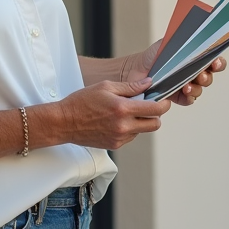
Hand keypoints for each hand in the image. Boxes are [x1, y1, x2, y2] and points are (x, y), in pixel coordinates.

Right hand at [55, 78, 171, 149]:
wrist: (64, 122)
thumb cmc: (82, 102)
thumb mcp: (106, 86)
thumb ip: (130, 86)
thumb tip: (148, 83)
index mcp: (122, 109)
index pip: (155, 110)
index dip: (164, 104)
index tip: (164, 100)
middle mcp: (123, 126)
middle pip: (155, 124)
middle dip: (156, 115)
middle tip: (148, 106)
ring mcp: (119, 138)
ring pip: (142, 131)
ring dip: (140, 122)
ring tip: (125, 112)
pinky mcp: (114, 145)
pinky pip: (131, 137)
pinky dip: (129, 129)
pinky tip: (116, 121)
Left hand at [122, 41, 226, 106]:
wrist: (136, 70)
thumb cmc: (153, 56)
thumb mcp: (168, 44)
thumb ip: (183, 41)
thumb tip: (195, 37)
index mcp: (194, 58)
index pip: (213, 61)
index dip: (218, 62)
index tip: (215, 62)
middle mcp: (192, 72)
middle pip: (209, 77)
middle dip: (207, 77)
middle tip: (200, 75)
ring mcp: (185, 85)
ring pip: (200, 89)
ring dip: (197, 87)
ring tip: (188, 86)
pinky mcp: (177, 97)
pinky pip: (189, 100)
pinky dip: (188, 97)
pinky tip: (184, 93)